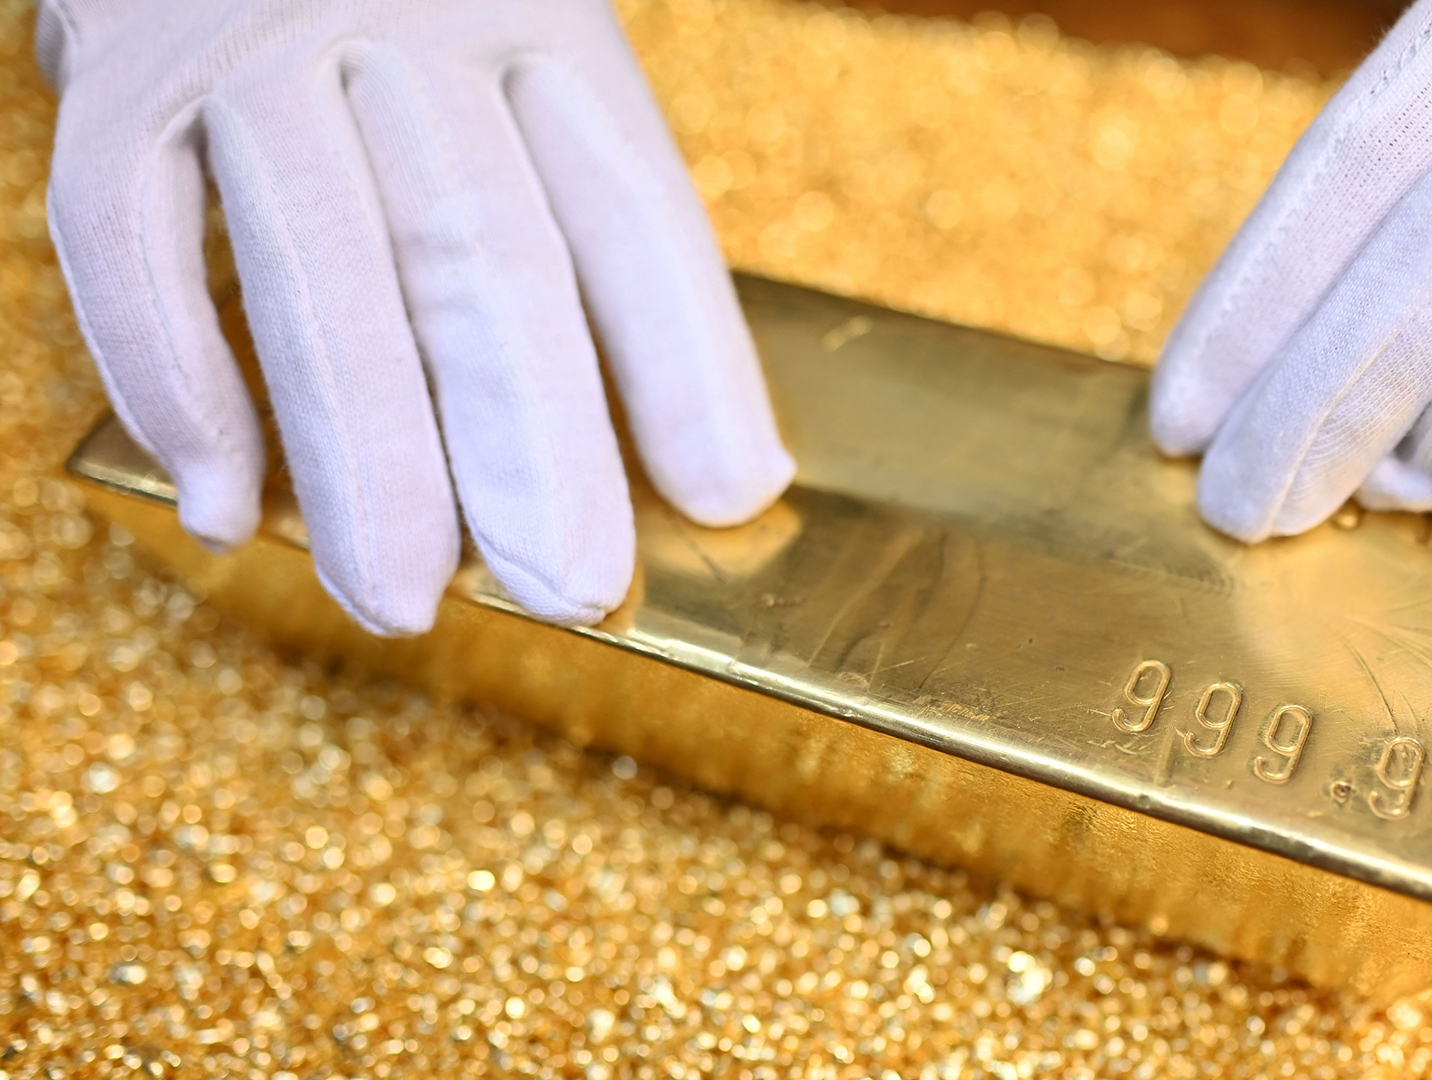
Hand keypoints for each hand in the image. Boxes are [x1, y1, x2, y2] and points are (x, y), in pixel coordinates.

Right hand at [40, 0, 794, 633]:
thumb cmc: (395, 18)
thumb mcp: (515, 77)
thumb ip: (583, 232)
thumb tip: (715, 461)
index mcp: (543, 31)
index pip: (633, 216)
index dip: (687, 366)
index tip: (725, 496)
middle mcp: (411, 29)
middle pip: (485, 255)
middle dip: (530, 444)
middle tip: (565, 586)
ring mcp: (260, 52)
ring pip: (322, 269)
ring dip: (364, 457)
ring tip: (397, 597)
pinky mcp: (124, 79)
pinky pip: (135, 241)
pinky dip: (180, 384)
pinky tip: (224, 504)